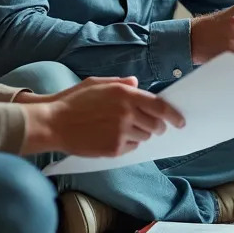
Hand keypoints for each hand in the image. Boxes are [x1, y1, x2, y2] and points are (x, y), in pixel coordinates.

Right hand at [20, 76, 184, 156]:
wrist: (53, 123)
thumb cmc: (73, 102)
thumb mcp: (97, 83)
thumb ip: (120, 83)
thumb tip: (136, 83)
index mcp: (124, 93)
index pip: (160, 106)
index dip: (173, 115)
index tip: (180, 121)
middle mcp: (127, 112)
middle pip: (155, 124)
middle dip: (155, 127)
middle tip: (151, 128)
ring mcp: (121, 131)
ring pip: (144, 137)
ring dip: (138, 135)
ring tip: (120, 130)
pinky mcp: (114, 148)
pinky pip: (131, 148)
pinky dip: (126, 145)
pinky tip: (109, 138)